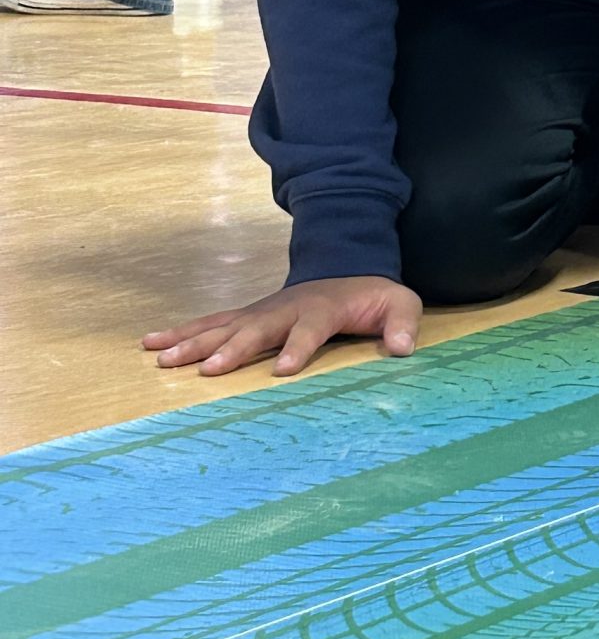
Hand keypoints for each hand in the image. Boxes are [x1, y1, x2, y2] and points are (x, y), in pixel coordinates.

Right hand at [144, 277, 422, 377]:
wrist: (346, 266)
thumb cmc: (373, 296)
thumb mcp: (400, 304)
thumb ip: (404, 324)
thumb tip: (405, 348)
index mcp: (322, 308)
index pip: (310, 329)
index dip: (298, 348)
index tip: (283, 371)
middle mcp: (285, 308)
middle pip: (256, 329)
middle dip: (232, 349)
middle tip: (208, 370)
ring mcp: (262, 310)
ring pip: (223, 325)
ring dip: (194, 342)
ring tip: (162, 359)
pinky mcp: (247, 315)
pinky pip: (210, 323)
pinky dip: (181, 332)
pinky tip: (152, 344)